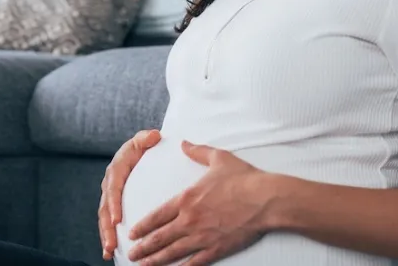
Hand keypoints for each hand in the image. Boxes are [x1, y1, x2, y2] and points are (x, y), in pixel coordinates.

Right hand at [99, 129, 162, 260]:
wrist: (140, 150)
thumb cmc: (143, 146)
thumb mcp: (144, 140)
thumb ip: (147, 138)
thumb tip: (154, 136)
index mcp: (116, 169)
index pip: (113, 187)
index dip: (113, 204)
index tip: (117, 219)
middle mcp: (110, 184)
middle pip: (104, 208)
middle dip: (106, 228)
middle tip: (111, 244)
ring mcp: (110, 196)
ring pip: (104, 218)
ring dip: (105, 236)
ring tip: (108, 251)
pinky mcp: (114, 205)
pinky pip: (109, 222)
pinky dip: (109, 237)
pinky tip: (110, 253)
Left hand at [126, 141, 271, 265]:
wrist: (266, 199)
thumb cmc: (244, 178)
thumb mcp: (218, 158)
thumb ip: (198, 151)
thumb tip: (184, 143)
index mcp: (187, 199)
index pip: (157, 216)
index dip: (142, 226)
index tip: (132, 233)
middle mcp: (190, 220)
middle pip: (159, 237)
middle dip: (143, 248)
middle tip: (131, 254)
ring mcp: (202, 236)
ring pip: (172, 252)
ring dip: (156, 260)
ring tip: (143, 265)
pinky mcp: (217, 248)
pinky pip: (195, 262)